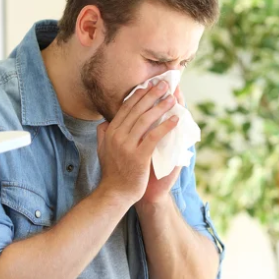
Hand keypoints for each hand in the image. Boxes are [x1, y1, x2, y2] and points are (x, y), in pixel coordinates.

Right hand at [96, 80, 179, 206]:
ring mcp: (127, 146)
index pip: (126, 108)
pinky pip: (154, 136)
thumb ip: (103, 135)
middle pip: (137, 110)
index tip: (149, 84)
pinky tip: (175, 119)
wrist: (115, 194)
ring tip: (172, 98)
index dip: (139, 95)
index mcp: (110, 132)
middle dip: (152, 95)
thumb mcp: (102, 150)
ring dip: (161, 107)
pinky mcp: (139, 156)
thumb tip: (104, 122)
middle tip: (164, 84)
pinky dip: (165, 126)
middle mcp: (117, 136)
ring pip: (145, 120)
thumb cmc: (113, 172)